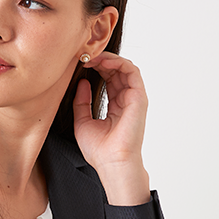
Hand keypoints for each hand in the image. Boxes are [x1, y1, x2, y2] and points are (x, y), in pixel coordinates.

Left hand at [73, 52, 150, 204]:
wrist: (111, 163)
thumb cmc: (99, 150)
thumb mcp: (82, 122)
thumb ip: (82, 102)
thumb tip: (82, 83)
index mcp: (115, 106)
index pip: (108, 79)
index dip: (96, 68)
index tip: (80, 64)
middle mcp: (126, 100)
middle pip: (116, 71)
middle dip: (100, 60)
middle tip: (83, 56)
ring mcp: (134, 98)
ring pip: (124, 67)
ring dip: (108, 58)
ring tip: (91, 56)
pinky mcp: (139, 98)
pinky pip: (131, 72)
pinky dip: (118, 62)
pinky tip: (102, 61)